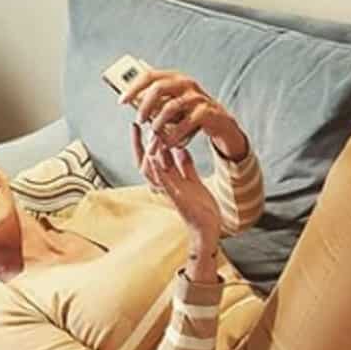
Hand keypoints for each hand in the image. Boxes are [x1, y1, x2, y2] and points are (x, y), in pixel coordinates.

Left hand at [120, 69, 246, 157]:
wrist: (218, 121)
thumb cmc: (189, 112)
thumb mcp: (170, 104)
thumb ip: (153, 102)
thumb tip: (130, 102)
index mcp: (174, 77)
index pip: (149, 75)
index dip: (133, 88)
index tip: (121, 101)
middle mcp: (185, 83)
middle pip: (158, 87)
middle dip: (145, 105)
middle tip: (139, 120)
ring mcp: (197, 96)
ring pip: (171, 107)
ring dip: (159, 123)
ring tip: (154, 134)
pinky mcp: (206, 111)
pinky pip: (186, 123)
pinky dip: (175, 135)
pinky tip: (170, 143)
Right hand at [131, 122, 220, 241]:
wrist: (210, 227)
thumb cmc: (200, 207)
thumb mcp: (193, 181)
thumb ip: (185, 166)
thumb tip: (180, 148)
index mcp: (168, 180)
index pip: (151, 157)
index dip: (144, 140)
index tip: (143, 123)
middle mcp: (165, 186)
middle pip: (145, 161)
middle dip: (140, 142)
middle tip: (140, 122)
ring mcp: (169, 192)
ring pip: (151, 170)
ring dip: (148, 151)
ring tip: (147, 133)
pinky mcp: (176, 199)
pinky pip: (164, 182)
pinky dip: (157, 169)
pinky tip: (153, 156)